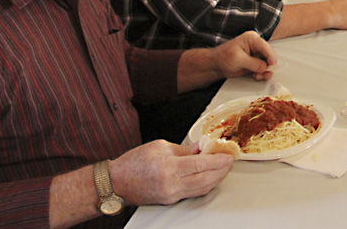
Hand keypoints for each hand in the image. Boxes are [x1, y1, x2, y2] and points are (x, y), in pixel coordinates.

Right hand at [110, 140, 234, 206]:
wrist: (115, 183)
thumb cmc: (132, 163)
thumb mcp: (159, 147)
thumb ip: (184, 149)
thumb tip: (201, 148)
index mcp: (168, 168)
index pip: (201, 165)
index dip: (218, 161)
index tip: (229, 155)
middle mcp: (171, 185)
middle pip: (205, 179)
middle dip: (222, 170)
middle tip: (231, 160)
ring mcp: (171, 195)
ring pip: (202, 188)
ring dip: (216, 179)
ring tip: (224, 168)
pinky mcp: (170, 200)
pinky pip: (193, 193)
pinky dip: (205, 184)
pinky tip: (210, 176)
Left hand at [210, 30, 276, 80]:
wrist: (216, 65)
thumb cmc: (223, 57)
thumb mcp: (238, 59)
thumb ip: (253, 63)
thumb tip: (265, 67)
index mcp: (252, 39)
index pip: (265, 47)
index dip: (270, 56)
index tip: (272, 65)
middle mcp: (256, 46)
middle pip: (269, 55)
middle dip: (268, 65)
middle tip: (265, 73)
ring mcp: (256, 55)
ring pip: (268, 63)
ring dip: (265, 71)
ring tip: (258, 76)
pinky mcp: (256, 63)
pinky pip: (264, 69)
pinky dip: (262, 74)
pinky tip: (256, 76)